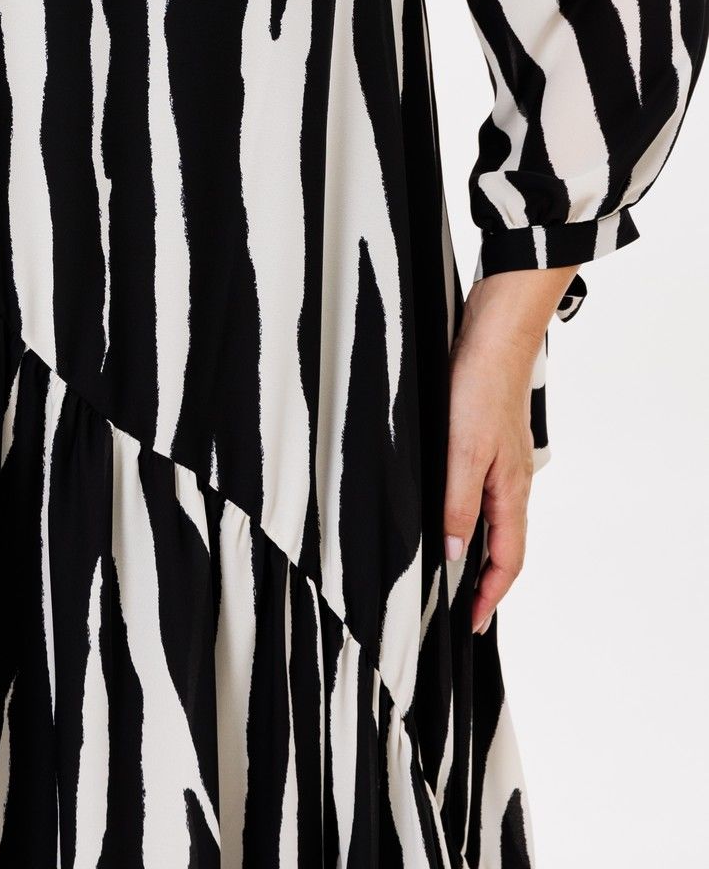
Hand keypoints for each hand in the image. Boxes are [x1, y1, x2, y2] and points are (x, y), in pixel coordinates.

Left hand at [443, 299, 536, 633]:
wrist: (493, 334)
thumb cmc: (479, 387)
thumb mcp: (462, 450)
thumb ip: (458, 503)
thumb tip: (456, 555)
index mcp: (511, 492)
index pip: (507, 561)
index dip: (490, 597)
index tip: (471, 627)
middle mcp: (512, 483)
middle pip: (504, 546)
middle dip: (484, 583)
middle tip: (459, 611)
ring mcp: (503, 463)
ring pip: (493, 520)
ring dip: (477, 551)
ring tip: (451, 573)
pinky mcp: (489, 443)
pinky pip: (483, 493)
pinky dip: (469, 516)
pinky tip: (448, 511)